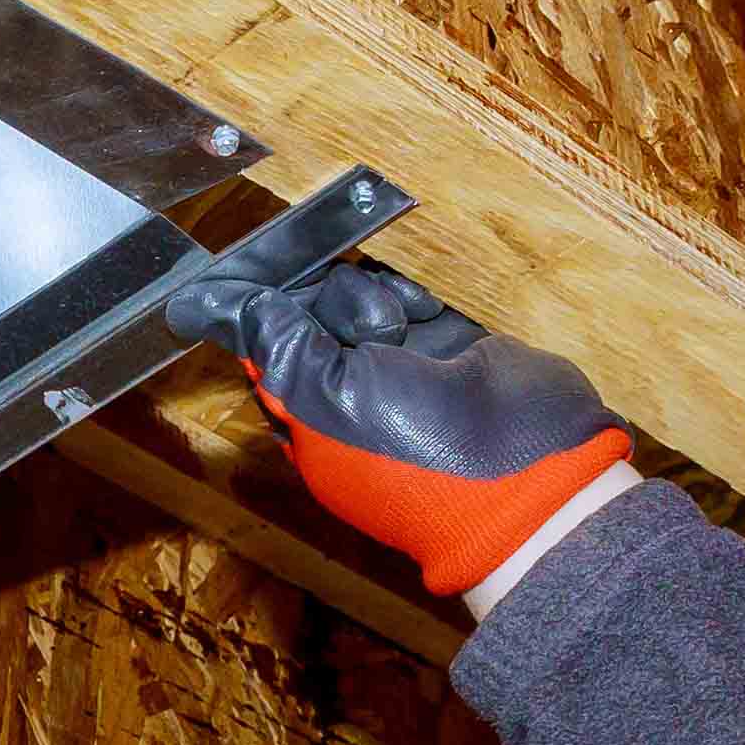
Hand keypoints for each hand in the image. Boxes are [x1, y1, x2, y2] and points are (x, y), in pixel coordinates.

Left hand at [169, 260, 629, 597]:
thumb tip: (218, 305)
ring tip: (399, 332)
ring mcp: (401, 367)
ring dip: (370, 301)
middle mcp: (349, 394)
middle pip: (309, 315)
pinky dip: (410, 295)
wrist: (527, 472)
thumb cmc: (413, 455)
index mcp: (308, 425)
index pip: (265, 351)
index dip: (258, 313)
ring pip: (359, 298)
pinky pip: (410, 296)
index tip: (252, 272)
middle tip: (355, 331)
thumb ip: (276, 346)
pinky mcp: (448, 341)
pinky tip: (423, 312)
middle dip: (324, 308)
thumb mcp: (323, 401)